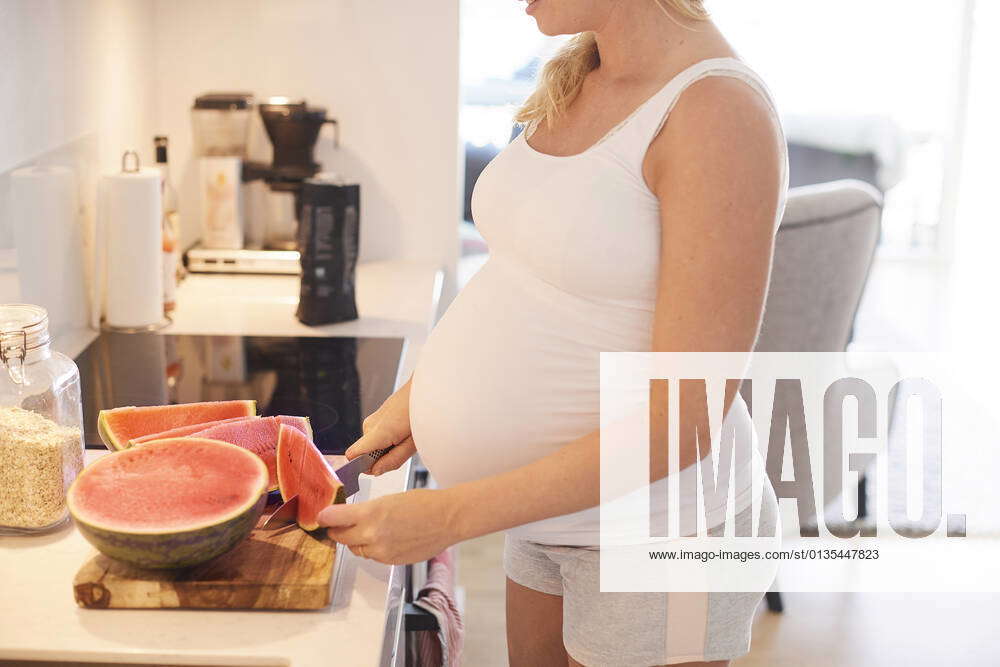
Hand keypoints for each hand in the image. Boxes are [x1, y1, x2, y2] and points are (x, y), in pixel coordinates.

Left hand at [318, 489, 461, 563]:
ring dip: (356, 541)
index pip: (332, 518)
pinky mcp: (390, 561)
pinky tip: (385, 538)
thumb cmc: (423, 504)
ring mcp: (381, 551)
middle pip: (339, 537)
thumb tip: (345, 517)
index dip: (325, 517)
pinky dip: (372, 549)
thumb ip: (365, 511)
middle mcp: (372, 534)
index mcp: (370, 513)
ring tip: (369, 530)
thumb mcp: (388, 500)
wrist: (447, 519)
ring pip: (355, 549)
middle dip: (338, 530)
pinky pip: (372, 556)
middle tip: (339, 524)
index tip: (322, 517)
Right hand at [348, 380, 415, 474]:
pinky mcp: (377, 417)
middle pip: (365, 453)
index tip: (379, 469)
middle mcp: (370, 425)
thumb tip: (375, 471)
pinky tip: (403, 431)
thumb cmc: (424, 413)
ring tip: (406, 437)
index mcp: (378, 432)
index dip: (362, 467)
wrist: (427, 389)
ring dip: (387, 447)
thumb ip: (393, 460)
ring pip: (372, 445)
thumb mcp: (413, 444)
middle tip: (403, 448)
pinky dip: (389, 438)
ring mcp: (372, 419)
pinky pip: (377, 436)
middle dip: (382, 457)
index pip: (353, 455)